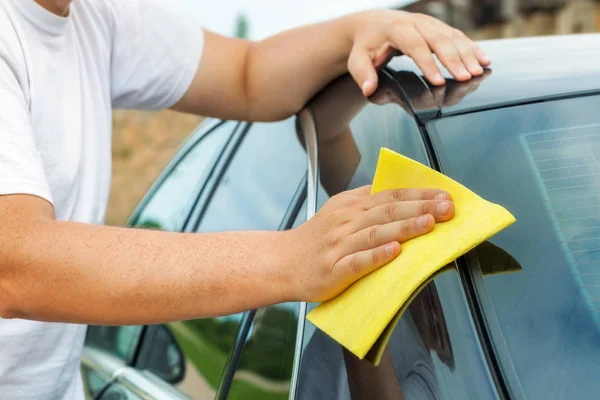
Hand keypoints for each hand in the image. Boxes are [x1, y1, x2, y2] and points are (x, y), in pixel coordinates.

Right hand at [287, 186, 453, 301]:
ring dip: (404, 228)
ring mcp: (339, 245)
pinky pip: (357, 262)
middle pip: (387, 210)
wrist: (283, 262)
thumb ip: (366, 201)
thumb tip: (402, 195)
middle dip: (420, 208)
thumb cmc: (316, 240)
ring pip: (375, 233)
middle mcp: (346, 221)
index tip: (445, 196)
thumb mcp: (338, 211)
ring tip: (429, 224)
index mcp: (350, 206)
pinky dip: (376, 256)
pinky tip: (394, 252)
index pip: (390, 195)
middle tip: (448, 209)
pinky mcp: (334, 270)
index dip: (419, 195)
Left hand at [343, 10, 490, 95]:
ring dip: (467, 54)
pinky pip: (458, 36)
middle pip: (439, 40)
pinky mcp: (439, 27)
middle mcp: (416, 22)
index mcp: (396, 28)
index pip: (414, 45)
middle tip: (465, 78)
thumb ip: (362, 74)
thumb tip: (369, 89)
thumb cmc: (366, 45)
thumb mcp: (357, 59)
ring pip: (452, 37)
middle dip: (454, 60)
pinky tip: (484, 60)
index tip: (438, 82)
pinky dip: (472, 48)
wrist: (372, 24)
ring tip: (478, 72)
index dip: (428, 64)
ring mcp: (430, 23)